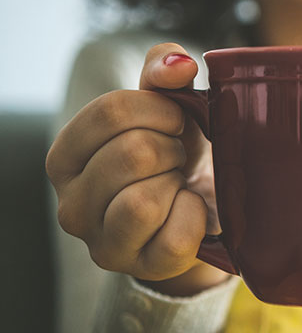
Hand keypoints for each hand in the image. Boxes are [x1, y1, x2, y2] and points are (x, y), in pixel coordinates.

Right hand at [46, 43, 228, 295]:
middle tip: (179, 158)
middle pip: (131, 154)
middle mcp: (71, 204)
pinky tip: (190, 210)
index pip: (109, 112)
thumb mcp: (167, 103)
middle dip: (173, 148)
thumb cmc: (178, 150)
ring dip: (178, 183)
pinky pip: (174, 237)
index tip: (176, 121)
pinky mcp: (140, 267)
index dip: (159, 109)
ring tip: (179, 184)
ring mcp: (101, 243)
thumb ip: (164, 71)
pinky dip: (195, 216)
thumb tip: (178, 65)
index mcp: (66, 156)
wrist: (204, 207)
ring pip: (143, 201)